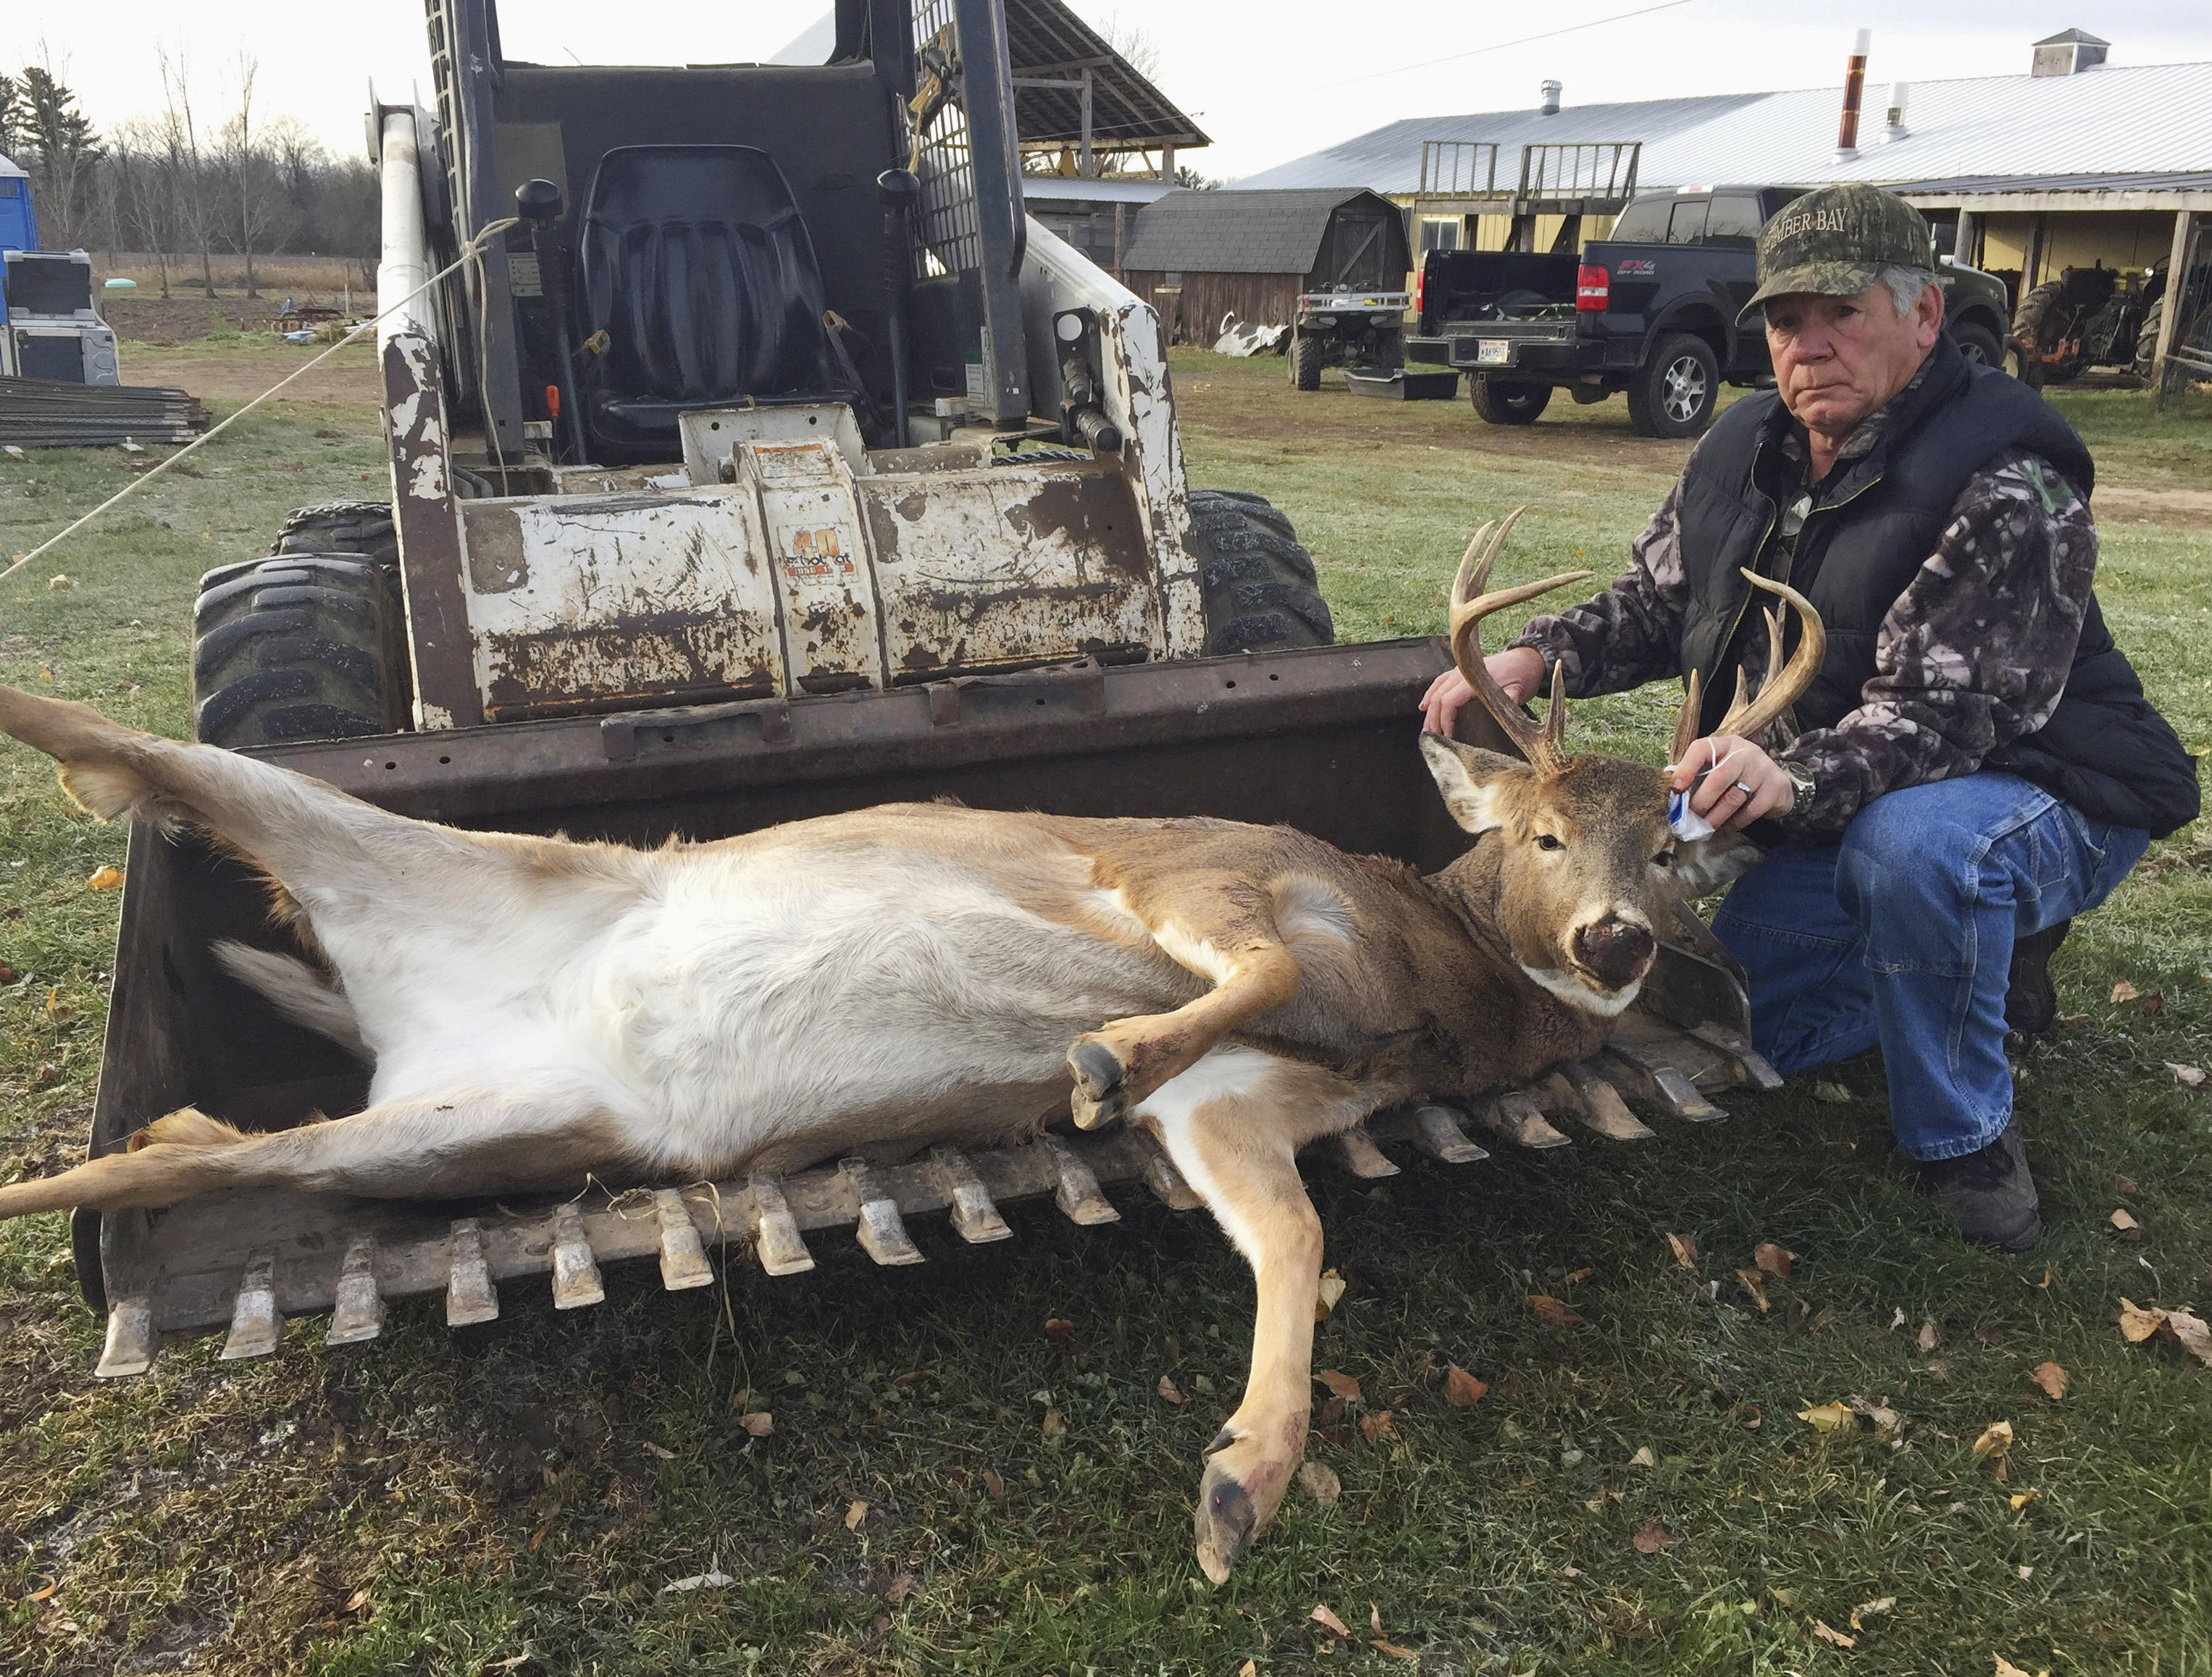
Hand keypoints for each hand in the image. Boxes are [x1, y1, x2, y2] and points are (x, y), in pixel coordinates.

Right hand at [1420, 646, 1544, 734]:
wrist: (1527, 658)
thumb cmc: (1523, 676)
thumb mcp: (1519, 691)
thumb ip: (1508, 701)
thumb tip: (1502, 712)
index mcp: (1474, 679)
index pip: (1449, 701)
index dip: (1445, 720)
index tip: (1448, 736)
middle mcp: (1462, 673)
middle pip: (1438, 697)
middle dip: (1433, 720)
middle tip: (1434, 739)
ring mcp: (1459, 670)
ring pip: (1436, 690)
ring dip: (1429, 710)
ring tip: (1427, 729)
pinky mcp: (1460, 671)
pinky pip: (1439, 682)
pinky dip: (1430, 694)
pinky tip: (1423, 706)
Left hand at [1669, 735, 1797, 831]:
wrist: (1776, 784)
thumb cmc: (1738, 777)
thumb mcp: (1719, 768)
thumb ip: (1698, 777)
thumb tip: (1673, 797)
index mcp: (1725, 744)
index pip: (1702, 748)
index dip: (1686, 768)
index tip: (1676, 788)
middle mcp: (1745, 752)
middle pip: (1719, 777)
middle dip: (1702, 801)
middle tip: (1692, 817)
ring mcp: (1763, 767)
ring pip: (1734, 797)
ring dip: (1717, 816)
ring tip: (1707, 826)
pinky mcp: (1776, 786)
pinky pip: (1752, 810)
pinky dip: (1736, 822)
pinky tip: (1729, 825)